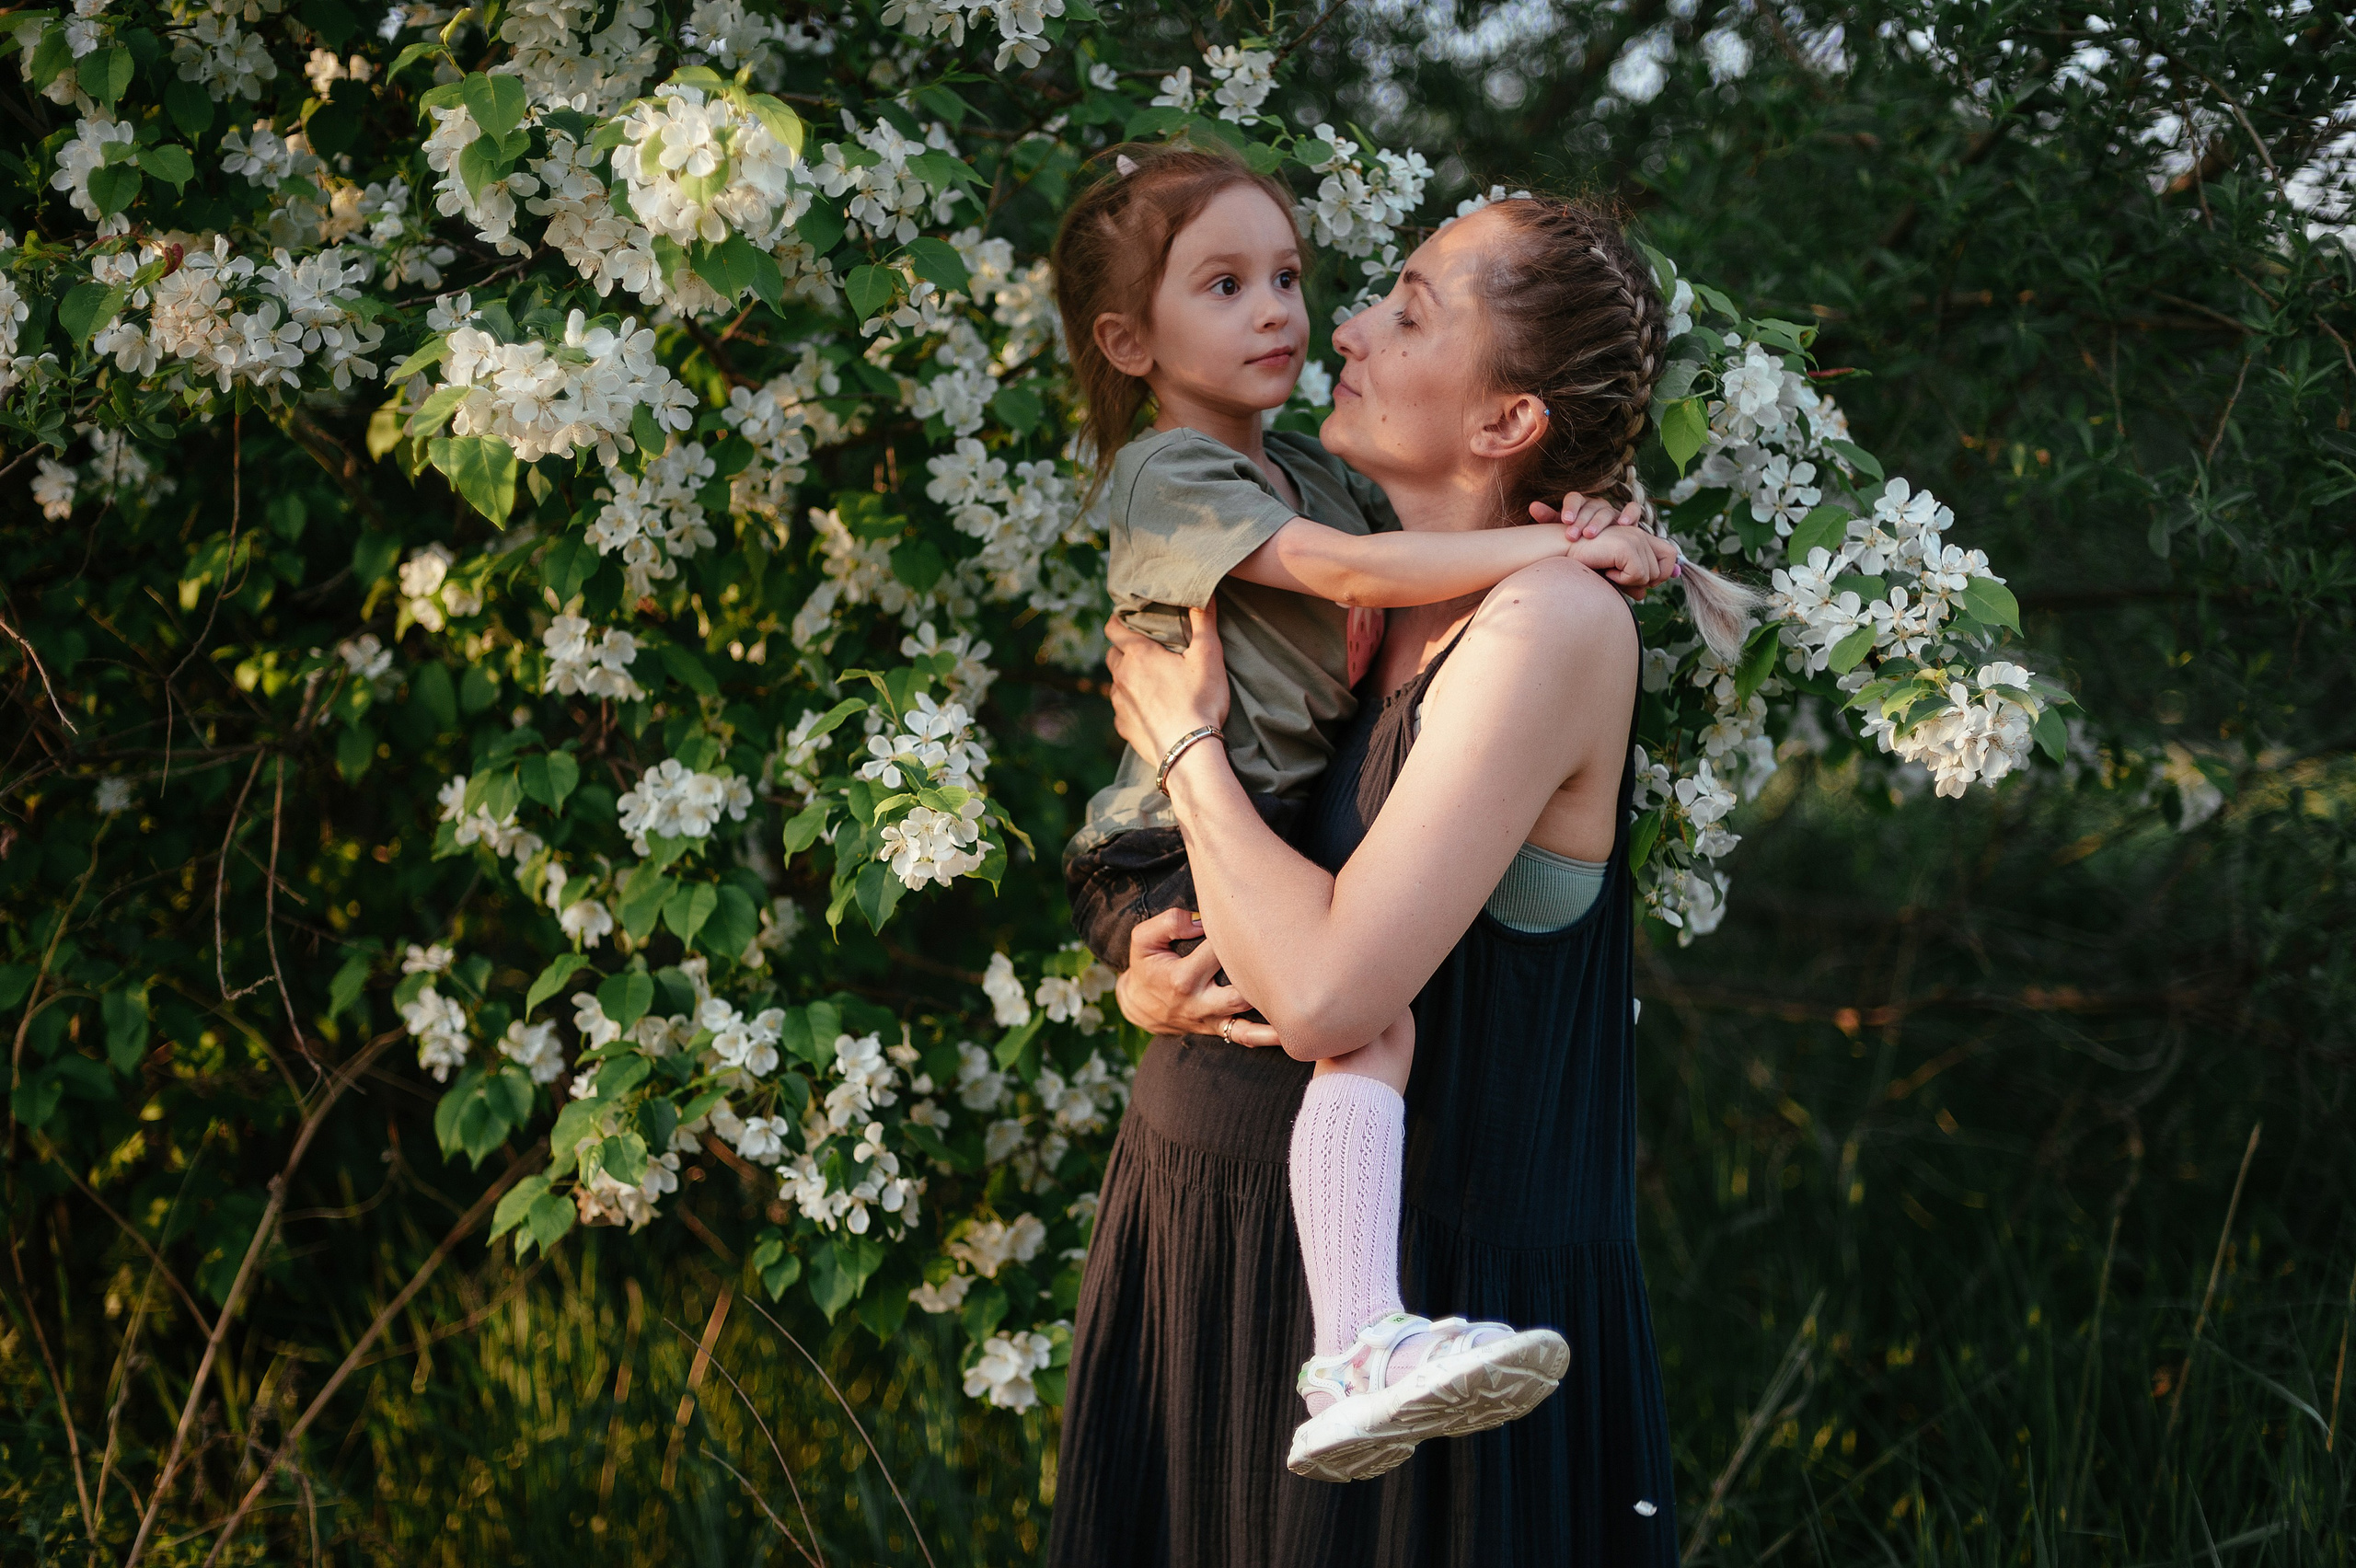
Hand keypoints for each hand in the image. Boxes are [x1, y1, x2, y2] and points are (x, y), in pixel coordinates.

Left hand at [1104, 603, 1229, 767]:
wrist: (1189, 752)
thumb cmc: (1200, 701)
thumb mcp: (1208, 656)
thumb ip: (1203, 621)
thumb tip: (1203, 592)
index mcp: (1138, 655)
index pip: (1113, 627)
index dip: (1118, 619)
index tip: (1128, 617)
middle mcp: (1121, 676)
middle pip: (1112, 653)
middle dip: (1124, 648)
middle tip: (1145, 649)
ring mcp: (1119, 703)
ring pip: (1115, 681)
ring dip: (1127, 677)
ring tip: (1148, 679)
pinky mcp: (1123, 726)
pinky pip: (1121, 709)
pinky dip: (1130, 704)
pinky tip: (1147, 708)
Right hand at [1114, 907, 1282, 1045]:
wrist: (1139, 1005)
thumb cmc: (1146, 967)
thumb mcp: (1142, 940)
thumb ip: (1168, 922)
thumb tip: (1200, 919)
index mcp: (1182, 977)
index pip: (1218, 950)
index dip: (1233, 932)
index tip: (1247, 917)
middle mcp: (1200, 1001)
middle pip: (1241, 985)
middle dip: (1262, 967)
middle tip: (1287, 947)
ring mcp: (1212, 1018)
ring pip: (1248, 1010)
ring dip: (1274, 1000)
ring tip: (1303, 985)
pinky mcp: (1219, 1028)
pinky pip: (1245, 1036)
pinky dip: (1269, 1035)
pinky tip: (1292, 1029)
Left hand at [1531, 491, 1641, 541]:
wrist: (1602, 552)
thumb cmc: (1578, 541)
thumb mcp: (1561, 531)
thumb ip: (1548, 519)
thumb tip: (1532, 506)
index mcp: (1580, 506)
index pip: (1574, 498)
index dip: (1570, 508)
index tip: (1565, 521)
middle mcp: (1597, 505)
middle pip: (1590, 507)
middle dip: (1581, 521)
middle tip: (1572, 536)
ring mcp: (1613, 511)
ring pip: (1607, 510)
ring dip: (1598, 522)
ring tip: (1590, 535)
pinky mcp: (1630, 519)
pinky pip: (1633, 510)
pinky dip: (1630, 514)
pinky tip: (1624, 524)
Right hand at [1566, 523, 1679, 600]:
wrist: (1561, 552)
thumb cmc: (1583, 562)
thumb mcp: (1611, 574)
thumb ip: (1630, 582)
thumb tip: (1644, 594)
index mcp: (1638, 537)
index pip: (1670, 554)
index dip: (1663, 571)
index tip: (1643, 582)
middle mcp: (1640, 534)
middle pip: (1662, 569)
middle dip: (1643, 581)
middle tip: (1618, 576)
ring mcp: (1635, 538)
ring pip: (1650, 575)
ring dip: (1629, 581)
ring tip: (1608, 570)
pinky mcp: (1627, 546)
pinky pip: (1638, 575)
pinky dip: (1622, 580)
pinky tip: (1605, 570)